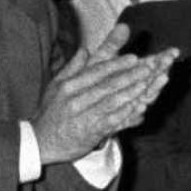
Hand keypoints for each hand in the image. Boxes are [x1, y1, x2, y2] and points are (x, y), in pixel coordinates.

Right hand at [32, 23, 176, 165]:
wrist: (40, 142)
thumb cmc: (52, 111)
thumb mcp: (56, 86)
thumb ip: (73, 67)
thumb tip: (85, 49)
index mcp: (68, 85)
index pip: (96, 72)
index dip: (116, 64)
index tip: (134, 57)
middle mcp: (75, 99)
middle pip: (107, 85)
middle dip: (130, 75)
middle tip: (150, 67)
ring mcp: (83, 116)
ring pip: (112, 102)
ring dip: (132, 92)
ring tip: (149, 84)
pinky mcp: (91, 132)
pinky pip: (112, 121)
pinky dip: (127, 114)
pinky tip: (141, 109)